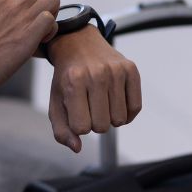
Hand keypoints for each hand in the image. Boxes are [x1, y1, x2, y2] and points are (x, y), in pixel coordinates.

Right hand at [0, 0, 60, 103]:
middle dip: (52, 3)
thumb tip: (2, 18)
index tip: (33, 17)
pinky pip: (51, 21)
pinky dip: (51, 32)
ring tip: (43, 34)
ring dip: (54, 15)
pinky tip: (41, 44)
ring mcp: (19, 19)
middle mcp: (10, 4)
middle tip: (44, 24)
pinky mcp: (25, 38)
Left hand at [47, 27, 141, 152]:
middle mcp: (96, 74)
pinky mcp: (131, 69)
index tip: (76, 112)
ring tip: (101, 103)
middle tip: (89, 107)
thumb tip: (78, 148)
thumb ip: (61, 130)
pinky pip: (135, 108)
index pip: (82, 128)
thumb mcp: (56, 102)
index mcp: (74, 82)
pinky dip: (127, 113)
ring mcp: (116, 70)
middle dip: (95, 123)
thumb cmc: (66, 78)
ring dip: (110, 118)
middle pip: (103, 126)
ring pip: (120, 119)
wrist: (78, 43)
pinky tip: (116, 103)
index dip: (79, 125)